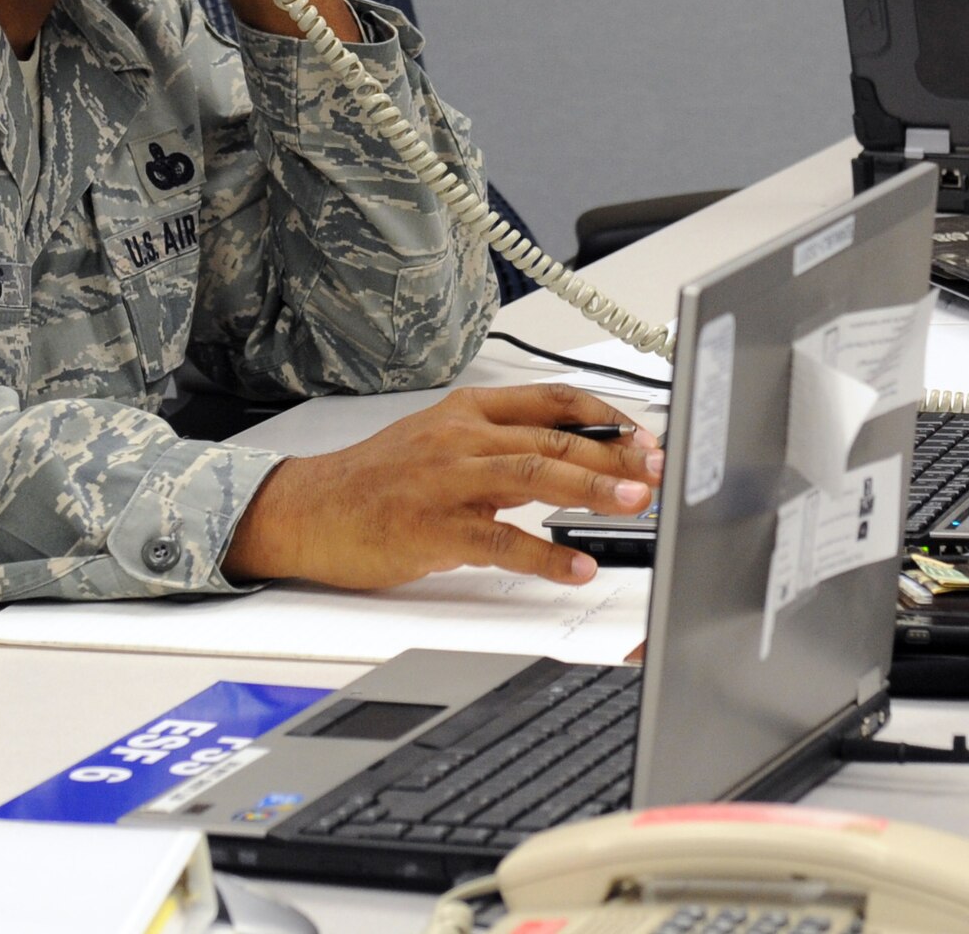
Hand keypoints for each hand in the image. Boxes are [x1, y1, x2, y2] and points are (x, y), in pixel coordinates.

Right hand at [222, 385, 663, 589]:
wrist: (309, 509)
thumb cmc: (376, 479)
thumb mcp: (439, 440)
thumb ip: (500, 444)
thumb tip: (571, 458)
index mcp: (466, 410)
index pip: (551, 400)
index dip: (605, 414)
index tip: (644, 432)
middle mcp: (461, 437)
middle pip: (555, 437)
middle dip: (616, 454)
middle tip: (659, 468)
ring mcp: (447, 481)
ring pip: (536, 475)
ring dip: (594, 489)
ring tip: (638, 503)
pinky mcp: (434, 529)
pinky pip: (501, 541)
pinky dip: (546, 556)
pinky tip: (577, 567)